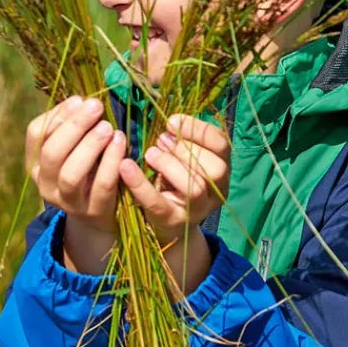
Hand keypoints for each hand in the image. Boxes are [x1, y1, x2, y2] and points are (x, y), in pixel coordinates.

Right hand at [25, 96, 126, 272]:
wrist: (97, 216)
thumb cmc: (86, 171)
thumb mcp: (73, 150)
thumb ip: (73, 128)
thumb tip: (81, 101)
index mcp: (36, 164)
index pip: (36, 135)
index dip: (57, 115)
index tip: (79, 99)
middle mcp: (45, 184)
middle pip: (52, 153)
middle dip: (74, 126)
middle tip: (95, 106)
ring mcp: (68, 201)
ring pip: (71, 174)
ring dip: (89, 146)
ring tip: (107, 127)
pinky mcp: (93, 210)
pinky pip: (101, 185)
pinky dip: (111, 162)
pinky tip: (120, 143)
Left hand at [119, 115, 229, 293]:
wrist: (166, 226)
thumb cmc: (174, 184)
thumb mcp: (185, 161)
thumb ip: (183, 141)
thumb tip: (170, 120)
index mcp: (221, 171)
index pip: (221, 144)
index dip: (198, 129)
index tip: (172, 120)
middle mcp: (214, 192)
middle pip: (215, 168)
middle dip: (187, 149)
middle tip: (161, 139)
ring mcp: (196, 210)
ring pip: (194, 187)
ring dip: (170, 164)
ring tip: (150, 154)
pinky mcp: (171, 221)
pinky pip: (157, 202)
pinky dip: (140, 184)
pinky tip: (126, 166)